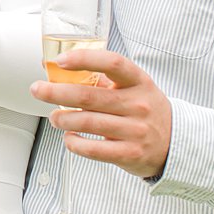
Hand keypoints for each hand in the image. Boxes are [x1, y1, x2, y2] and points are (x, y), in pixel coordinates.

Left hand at [29, 48, 172, 179]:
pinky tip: (69, 138)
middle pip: (90, 96)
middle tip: (37, 90)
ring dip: (63, 119)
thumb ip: (103, 80)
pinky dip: (75, 144)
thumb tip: (58, 70)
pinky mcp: (131, 154)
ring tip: (54, 117)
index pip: (112, 63)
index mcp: (139, 81)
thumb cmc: (145, 110)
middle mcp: (139, 104)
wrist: (176, 143)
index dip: (84, 59)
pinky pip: (95, 149)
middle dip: (56, 92)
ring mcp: (136, 130)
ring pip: (88, 122)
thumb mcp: (134, 89)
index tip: (60, 61)